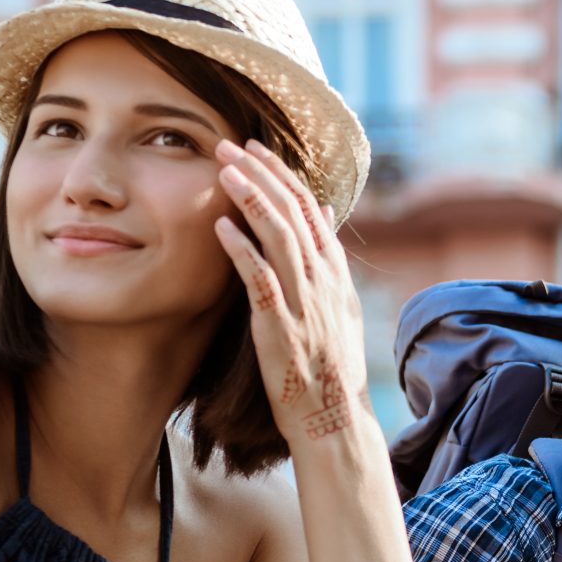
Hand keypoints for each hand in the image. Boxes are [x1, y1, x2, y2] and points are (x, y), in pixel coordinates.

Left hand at [212, 141, 369, 448]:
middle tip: (230, 144)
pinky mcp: (280, 327)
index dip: (282, 175)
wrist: (333, 417)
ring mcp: (303, 303)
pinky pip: (259, 281)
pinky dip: (241, 250)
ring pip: (279, 237)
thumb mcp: (340, 307)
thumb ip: (329, 261)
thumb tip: (324, 211)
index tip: (257, 149)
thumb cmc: (329, 367)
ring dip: (251, 199)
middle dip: (261, 174)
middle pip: (293, 212)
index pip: (310, 208)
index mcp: (334, 273)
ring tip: (225, 169)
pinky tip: (221, 226)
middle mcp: (322, 281)